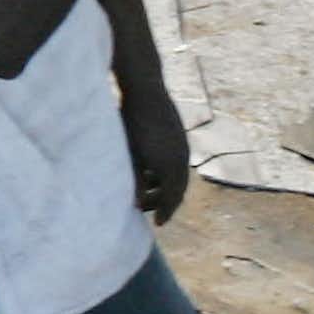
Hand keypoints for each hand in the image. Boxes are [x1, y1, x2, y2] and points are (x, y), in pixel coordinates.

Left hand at [120, 84, 191, 222]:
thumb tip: (134, 204)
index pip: (172, 198)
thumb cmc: (133, 123)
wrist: (146, 90)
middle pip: (178, 188)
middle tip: (147, 209)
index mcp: (171, 166)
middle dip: (165, 201)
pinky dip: (167, 172)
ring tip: (147, 190)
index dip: (165, 212)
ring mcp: (183, 145)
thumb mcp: (130, 156)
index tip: (158, 224)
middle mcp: (182, 158)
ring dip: (165, 185)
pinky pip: (177, 161)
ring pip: (178, 174)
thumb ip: (134, 181)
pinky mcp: (179, 135)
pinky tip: (151, 169)